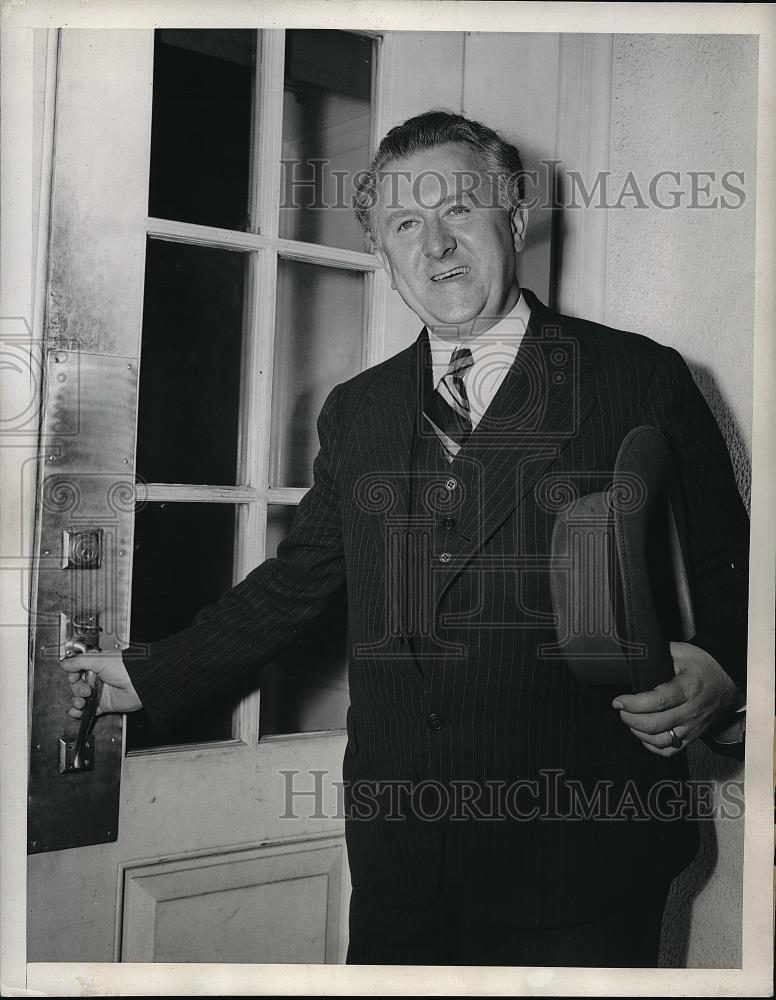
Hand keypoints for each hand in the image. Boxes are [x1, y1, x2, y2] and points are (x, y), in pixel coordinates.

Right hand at [60, 651, 142, 717]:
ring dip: (76, 701)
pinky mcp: (104, 704)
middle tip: (85, 690)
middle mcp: (98, 678)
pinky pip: (88, 710)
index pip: (78, 670)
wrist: (139, 683)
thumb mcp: (99, 660)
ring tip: (81, 701)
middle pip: (78, 685)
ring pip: (81, 698)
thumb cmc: (125, 668)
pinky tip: (76, 711)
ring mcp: (101, 692)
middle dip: (77, 689)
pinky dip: (80, 712)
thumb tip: (65, 664)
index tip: (73, 677)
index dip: (73, 675)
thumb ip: (79, 662)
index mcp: (97, 665)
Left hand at [612, 641, 743, 756]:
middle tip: (621, 708)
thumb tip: (635, 650)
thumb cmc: (705, 667)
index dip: (634, 703)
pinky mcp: (692, 737)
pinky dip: (652, 746)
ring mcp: (692, 727)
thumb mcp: (683, 652)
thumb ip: (659, 651)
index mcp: (688, 688)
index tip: (618, 700)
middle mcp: (691, 711)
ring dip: (638, 733)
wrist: (731, 685)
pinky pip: (669, 751)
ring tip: (630, 719)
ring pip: (660, 741)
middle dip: (630, 718)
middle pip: (655, 724)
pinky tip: (643, 734)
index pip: (658, 701)